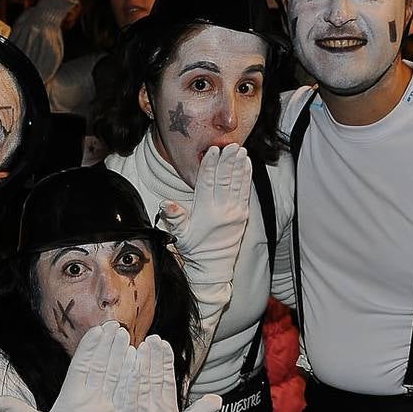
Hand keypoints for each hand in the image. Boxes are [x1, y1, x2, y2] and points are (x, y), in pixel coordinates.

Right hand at [0, 322, 129, 411]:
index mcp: (71, 401)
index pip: (82, 367)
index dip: (90, 347)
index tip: (97, 330)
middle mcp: (91, 403)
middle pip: (101, 367)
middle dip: (108, 344)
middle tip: (115, 325)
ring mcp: (107, 411)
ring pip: (115, 376)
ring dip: (120, 354)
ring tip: (125, 336)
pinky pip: (124, 392)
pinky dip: (129, 375)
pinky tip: (133, 361)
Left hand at [111, 336, 221, 411]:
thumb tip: (218, 399)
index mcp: (170, 409)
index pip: (168, 380)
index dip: (166, 361)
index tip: (164, 344)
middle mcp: (156, 410)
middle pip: (155, 378)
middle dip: (153, 356)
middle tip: (152, 338)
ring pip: (141, 384)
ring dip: (140, 364)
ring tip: (139, 346)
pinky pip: (126, 396)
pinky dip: (126, 380)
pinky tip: (124, 366)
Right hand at [160, 143, 251, 270]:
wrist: (213, 266)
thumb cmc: (195, 249)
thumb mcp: (180, 235)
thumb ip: (175, 217)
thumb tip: (165, 203)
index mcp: (205, 211)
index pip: (207, 183)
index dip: (210, 165)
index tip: (212, 151)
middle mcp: (222, 210)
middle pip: (225, 180)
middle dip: (228, 161)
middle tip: (230, 145)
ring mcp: (235, 212)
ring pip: (237, 183)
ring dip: (239, 166)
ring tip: (240, 150)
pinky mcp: (243, 215)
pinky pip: (245, 192)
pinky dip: (246, 177)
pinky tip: (247, 165)